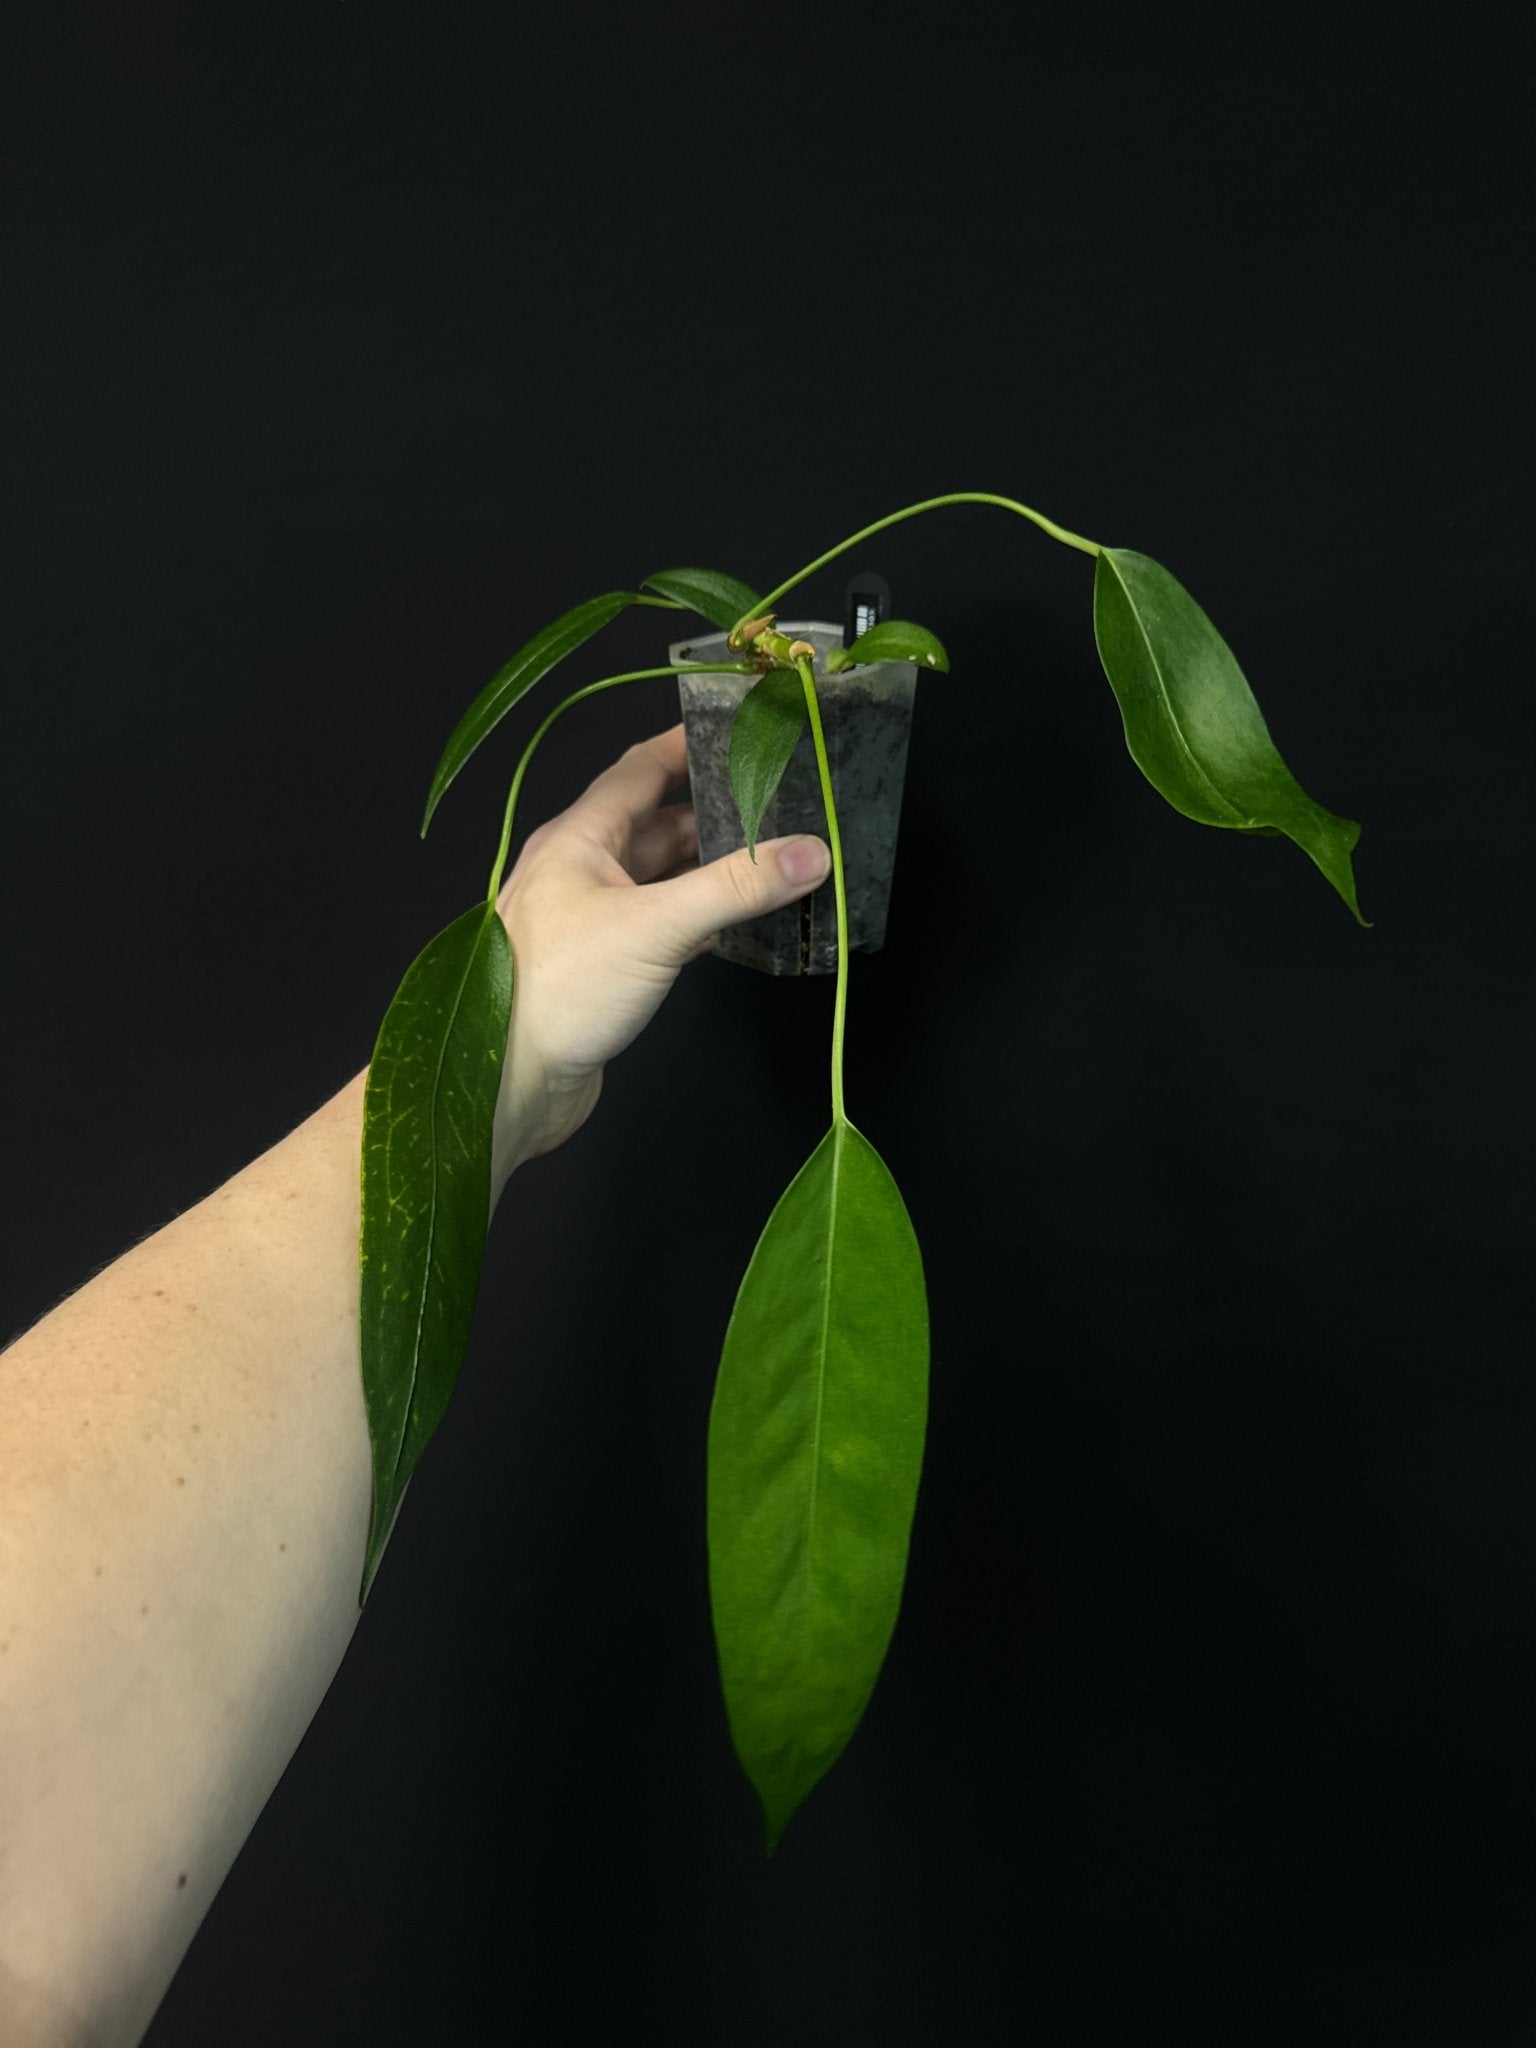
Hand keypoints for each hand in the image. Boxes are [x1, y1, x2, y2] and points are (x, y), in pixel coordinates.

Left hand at [490, 722, 830, 1182]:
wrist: (509, 1083)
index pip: (639, 769)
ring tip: (773, 857)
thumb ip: (735, 887)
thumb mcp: (657, 925)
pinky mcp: (606, 968)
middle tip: (778, 801)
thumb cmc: (562, 989)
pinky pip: (663, 925)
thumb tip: (811, 852)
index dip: (686, 743)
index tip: (739, 728)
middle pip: (657, 823)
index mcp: (578, 838)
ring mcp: (592, 920)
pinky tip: (740, 923)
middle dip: (715, 811)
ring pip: (661, 877)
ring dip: (710, 868)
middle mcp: (581, 871)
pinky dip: (702, 918)